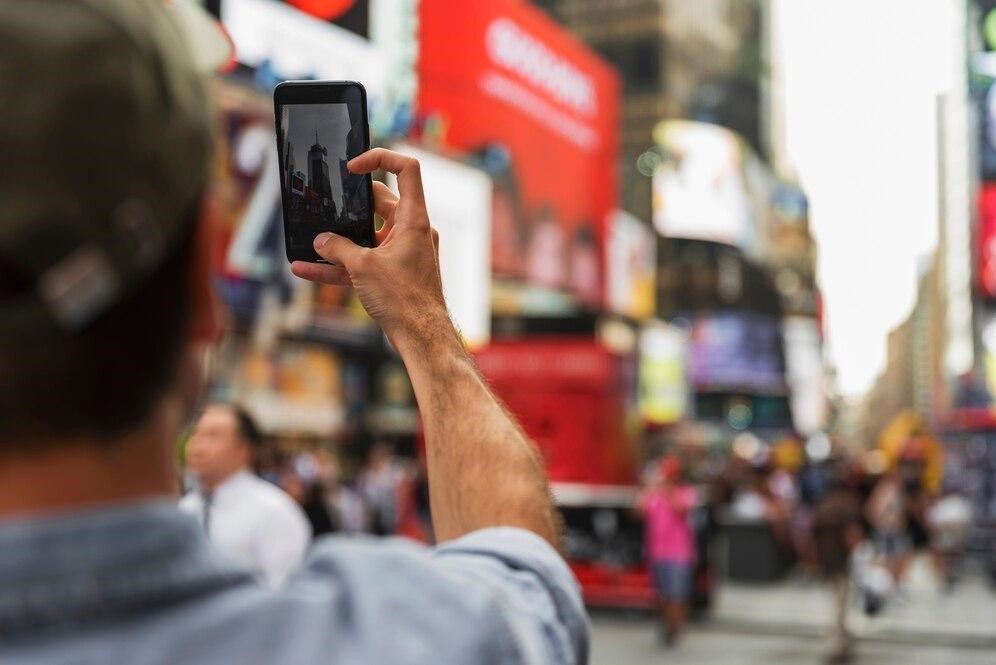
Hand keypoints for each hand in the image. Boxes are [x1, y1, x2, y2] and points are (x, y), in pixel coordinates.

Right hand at [290, 148, 451, 350]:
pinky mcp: (392, 274)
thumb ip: (338, 248)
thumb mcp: (363, 268)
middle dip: (349, 207)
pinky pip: (362, 263)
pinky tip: (306, 270)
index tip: (352, 168)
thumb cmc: (404, 299)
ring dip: (337, 241)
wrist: (421, 338)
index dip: (380, 159)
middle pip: (378, 204)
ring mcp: (403, 253)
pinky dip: (338, 266)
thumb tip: (320, 240)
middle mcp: (411, 232)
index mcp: (413, 219)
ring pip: (366, 237)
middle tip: (325, 205)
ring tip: (308, 241)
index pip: (406, 170)